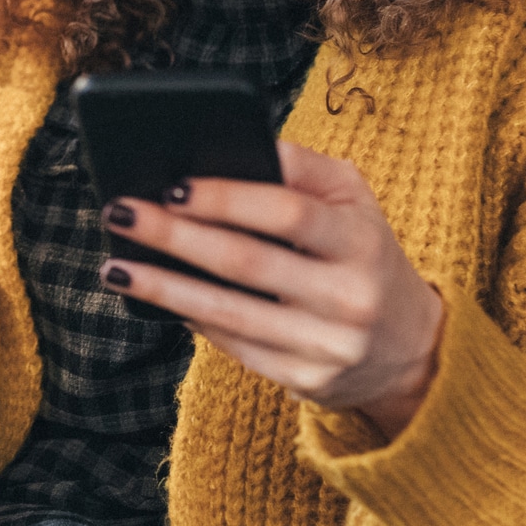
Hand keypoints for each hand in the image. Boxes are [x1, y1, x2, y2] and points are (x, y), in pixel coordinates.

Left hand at [100, 141, 444, 440]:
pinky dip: (189, 318)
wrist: (410, 346)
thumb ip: (302, 166)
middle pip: (245, 262)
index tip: (172, 185)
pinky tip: (155, 298)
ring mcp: (327, 345)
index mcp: (361, 240)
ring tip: (115, 268)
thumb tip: (233, 144)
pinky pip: (233, 345)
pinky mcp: (305, 380)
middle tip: (120, 212)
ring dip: (162, 288)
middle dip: (173, 236)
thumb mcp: (354, 199)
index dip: (226, 197)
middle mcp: (349, 296)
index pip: (287, 212)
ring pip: (227, 312)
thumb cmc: (364, 252)